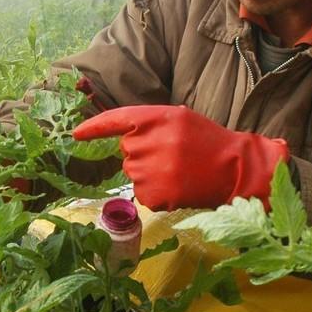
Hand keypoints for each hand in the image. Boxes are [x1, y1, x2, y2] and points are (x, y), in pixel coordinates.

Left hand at [72, 105, 288, 210]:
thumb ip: (149, 123)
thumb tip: (122, 138)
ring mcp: (151, 170)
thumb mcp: (179, 119)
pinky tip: (178, 185)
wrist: (234, 168)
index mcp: (157, 117)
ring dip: (151, 173)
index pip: (117, 120)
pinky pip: (143, 192)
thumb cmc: (206, 141)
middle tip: (174, 154)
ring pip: (134, 172)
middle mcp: (149, 142)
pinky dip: (157, 192)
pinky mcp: (154, 194)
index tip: (76, 135)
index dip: (94, 128)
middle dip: (144, 153)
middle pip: (127, 151)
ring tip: (179, 170)